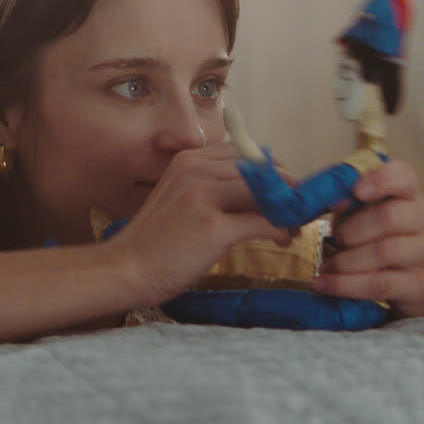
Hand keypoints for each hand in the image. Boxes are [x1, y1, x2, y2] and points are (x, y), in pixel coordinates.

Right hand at [106, 142, 293, 306]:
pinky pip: (262, 222)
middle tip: (299, 210)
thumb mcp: (182, 200)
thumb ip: (213, 189)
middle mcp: (196, 169)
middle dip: (288, 188)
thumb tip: (259, 193)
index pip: (246, 154)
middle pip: (261, 169)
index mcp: (189, 160)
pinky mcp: (212, 227)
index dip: (272, 171)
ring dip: (288, 210)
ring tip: (294, 228)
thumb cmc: (154, 242)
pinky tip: (283, 240)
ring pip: (266, 192)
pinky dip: (280, 230)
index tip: (285, 190)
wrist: (124, 269)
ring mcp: (203, 196)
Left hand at [312, 161, 423, 317]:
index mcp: (410, 193)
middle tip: (333, 240)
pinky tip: (325, 284)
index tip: (356, 191)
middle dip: (351, 230)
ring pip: (385, 251)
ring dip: (346, 261)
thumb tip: (320, 196)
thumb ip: (343, 203)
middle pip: (389, 216)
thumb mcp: (359, 215)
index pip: (404, 175)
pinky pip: (381, 284)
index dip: (381, 179)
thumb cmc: (377, 239)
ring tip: (325, 267)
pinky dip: (346, 285)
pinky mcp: (422, 285)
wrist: (410, 284)